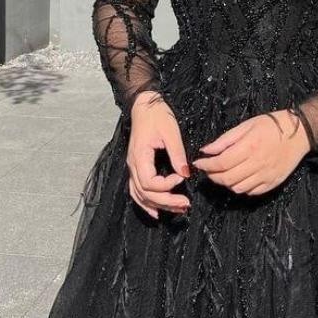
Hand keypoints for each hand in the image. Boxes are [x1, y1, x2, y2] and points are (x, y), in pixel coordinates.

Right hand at [127, 90, 190, 218]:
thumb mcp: (171, 132)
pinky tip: (156, 211)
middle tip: (185, 205)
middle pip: (145, 193)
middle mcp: (133, 165)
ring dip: (158, 205)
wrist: (144, 106)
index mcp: (140, 156)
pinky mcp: (136, 167)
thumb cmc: (157, 115)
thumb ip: (177, 154)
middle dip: (166, 201)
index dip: (166, 185)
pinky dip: (145, 203)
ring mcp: (133, 167)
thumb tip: (185, 173)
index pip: (149, 182)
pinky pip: (136, 190)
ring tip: (177, 210)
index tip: (181, 178)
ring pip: (140, 195)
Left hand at [191, 108, 310, 195]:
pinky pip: (251, 192)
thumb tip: (206, 150)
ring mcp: (266, 176)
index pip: (221, 163)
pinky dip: (240, 187)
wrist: (300, 133)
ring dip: (225, 183)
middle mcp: (257, 164)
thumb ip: (225, 139)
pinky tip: (238, 177)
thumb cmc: (273, 125)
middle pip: (227, 179)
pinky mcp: (273, 183)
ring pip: (237, 188)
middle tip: (208, 169)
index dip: (206, 165)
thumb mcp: (246, 125)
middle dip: (212, 176)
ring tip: (222, 173)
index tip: (199, 162)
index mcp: (249, 147)